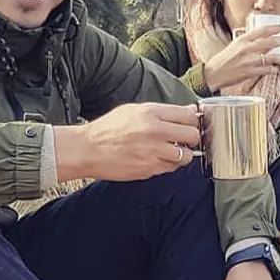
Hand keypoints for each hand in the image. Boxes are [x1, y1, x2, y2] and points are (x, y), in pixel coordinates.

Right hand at [53, 102, 200, 182]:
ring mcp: (153, 152)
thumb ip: (162, 111)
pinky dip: (170, 165)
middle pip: (193, 135)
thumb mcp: (133, 110)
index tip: (190, 124)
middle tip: (185, 139)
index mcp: (151, 114)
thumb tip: (188, 110)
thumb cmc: (108, 129)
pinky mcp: (150, 169)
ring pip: (186, 156)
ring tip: (173, 151)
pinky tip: (159, 159)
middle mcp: (155, 132)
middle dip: (192, 138)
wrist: (87, 150)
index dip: (192, 120)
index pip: (188, 115)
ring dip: (183, 154)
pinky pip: (171, 168)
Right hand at [202, 24, 279, 90]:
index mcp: (242, 39)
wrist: (213, 73)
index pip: (262, 30)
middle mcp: (246, 49)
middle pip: (269, 42)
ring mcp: (248, 61)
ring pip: (271, 57)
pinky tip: (278, 69)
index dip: (275, 28)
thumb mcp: (234, 46)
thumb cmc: (223, 60)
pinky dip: (274, 69)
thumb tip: (263, 41)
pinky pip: (266, 70)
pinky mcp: (249, 72)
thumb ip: (248, 42)